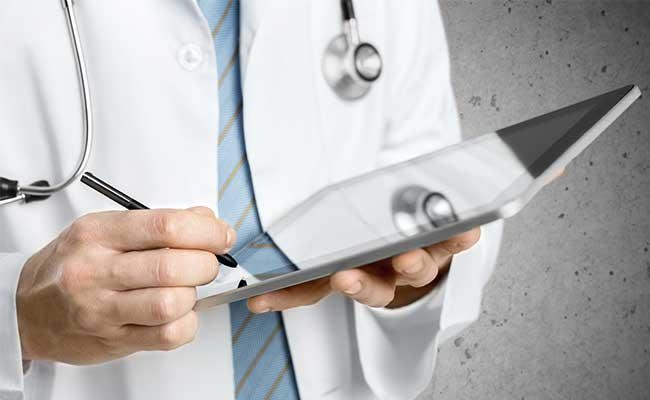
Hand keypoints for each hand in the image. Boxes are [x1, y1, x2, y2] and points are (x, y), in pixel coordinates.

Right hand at [16, 207, 233, 364]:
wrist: (26, 309)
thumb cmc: (70, 265)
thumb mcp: (103, 229)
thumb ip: (156, 223)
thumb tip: (206, 221)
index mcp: (98, 234)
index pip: (165, 226)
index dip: (206, 231)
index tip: (222, 235)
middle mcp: (97, 270)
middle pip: (173, 266)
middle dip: (206, 263)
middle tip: (207, 262)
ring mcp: (102, 309)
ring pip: (172, 303)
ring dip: (194, 295)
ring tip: (187, 288)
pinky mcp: (113, 340)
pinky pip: (167, 335)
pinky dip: (186, 323)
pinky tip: (178, 313)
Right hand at [247, 228, 480, 311]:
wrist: (417, 241)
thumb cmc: (371, 243)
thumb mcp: (333, 243)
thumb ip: (308, 254)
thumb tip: (260, 256)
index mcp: (350, 274)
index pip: (314, 290)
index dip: (289, 297)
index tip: (264, 299)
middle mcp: (381, 274)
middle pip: (371, 288)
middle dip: (359, 286)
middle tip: (346, 279)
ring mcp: (413, 263)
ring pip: (413, 272)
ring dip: (410, 265)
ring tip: (409, 255)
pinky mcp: (442, 249)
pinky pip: (452, 247)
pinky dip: (460, 240)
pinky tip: (467, 231)